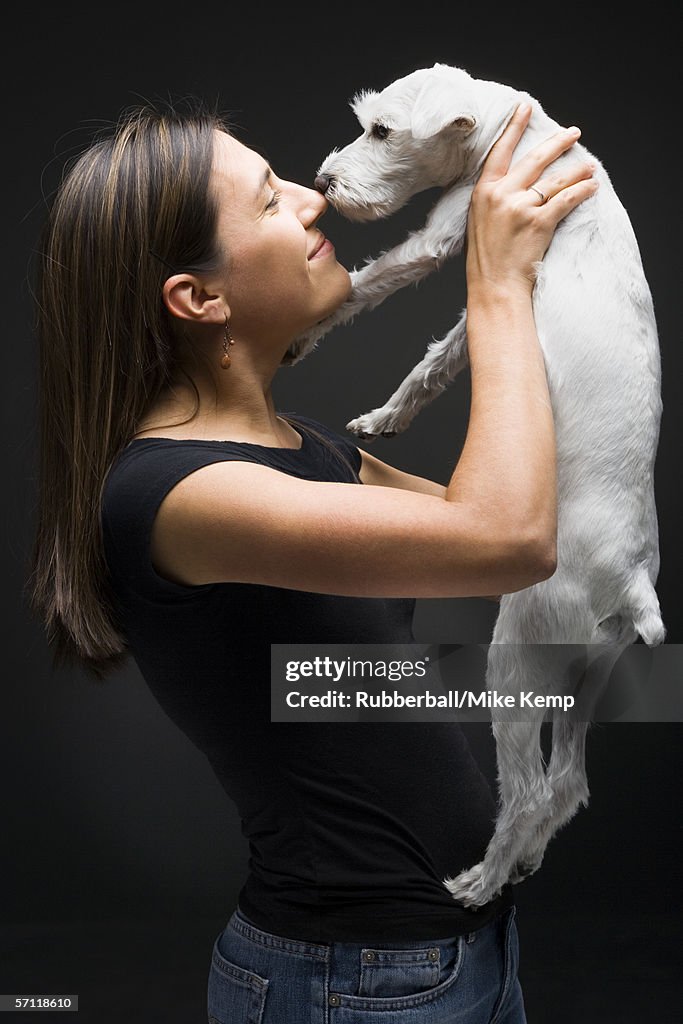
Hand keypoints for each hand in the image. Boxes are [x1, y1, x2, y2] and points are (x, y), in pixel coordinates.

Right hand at [465, 103, 597, 294]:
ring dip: (578, 170)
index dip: (515, 126)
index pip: (501, 150)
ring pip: (556, 179)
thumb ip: (495, 196)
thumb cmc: (487, 257)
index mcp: (484, 191)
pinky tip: (592, 186)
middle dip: (558, 142)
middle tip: (573, 133)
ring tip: (590, 166)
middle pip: (535, 158)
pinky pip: (567, 199)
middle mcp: (502, 194)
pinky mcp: (538, 222)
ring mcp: (520, 208)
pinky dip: (582, 191)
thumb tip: (517, 180)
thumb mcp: (480, 219)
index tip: (525, 107)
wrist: (494, 285)